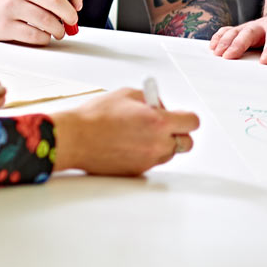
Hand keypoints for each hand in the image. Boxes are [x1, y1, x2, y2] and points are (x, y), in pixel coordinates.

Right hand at [0, 0, 83, 44]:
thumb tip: (71, 4)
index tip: (78, 4)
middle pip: (56, 1)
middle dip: (70, 15)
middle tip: (72, 21)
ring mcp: (10, 7)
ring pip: (47, 21)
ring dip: (59, 30)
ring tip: (58, 31)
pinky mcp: (3, 26)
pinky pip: (34, 35)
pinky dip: (44, 38)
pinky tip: (43, 36)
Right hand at [50, 86, 200, 177]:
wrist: (74, 139)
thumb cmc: (96, 116)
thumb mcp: (128, 95)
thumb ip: (151, 100)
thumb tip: (161, 106)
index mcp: (158, 122)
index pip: (192, 123)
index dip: (186, 118)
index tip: (180, 116)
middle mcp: (157, 144)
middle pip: (186, 143)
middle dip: (178, 134)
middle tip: (165, 127)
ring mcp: (147, 161)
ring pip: (168, 154)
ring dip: (162, 144)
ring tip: (140, 134)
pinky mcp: (136, 172)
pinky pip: (151, 162)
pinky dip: (146, 154)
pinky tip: (129, 145)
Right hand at [208, 0, 266, 63]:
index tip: (265, 62)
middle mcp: (263, 24)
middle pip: (249, 31)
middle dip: (239, 43)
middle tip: (229, 56)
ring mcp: (251, 26)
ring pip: (236, 31)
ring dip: (225, 41)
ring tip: (217, 53)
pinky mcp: (242, 30)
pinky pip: (228, 31)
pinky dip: (219, 37)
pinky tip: (212, 47)